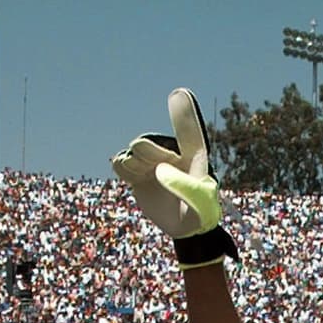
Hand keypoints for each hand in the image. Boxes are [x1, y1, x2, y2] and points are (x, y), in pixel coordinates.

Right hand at [111, 88, 237, 267]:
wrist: (187, 229)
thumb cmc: (201, 213)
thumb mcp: (201, 202)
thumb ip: (184, 185)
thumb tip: (159, 170)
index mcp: (193, 155)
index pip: (188, 131)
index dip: (184, 113)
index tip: (180, 94)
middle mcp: (171, 154)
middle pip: (147, 145)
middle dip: (146, 156)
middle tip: (157, 171)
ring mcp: (154, 163)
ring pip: (133, 152)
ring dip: (134, 164)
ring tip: (147, 177)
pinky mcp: (138, 175)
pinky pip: (121, 163)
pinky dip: (121, 166)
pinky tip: (130, 173)